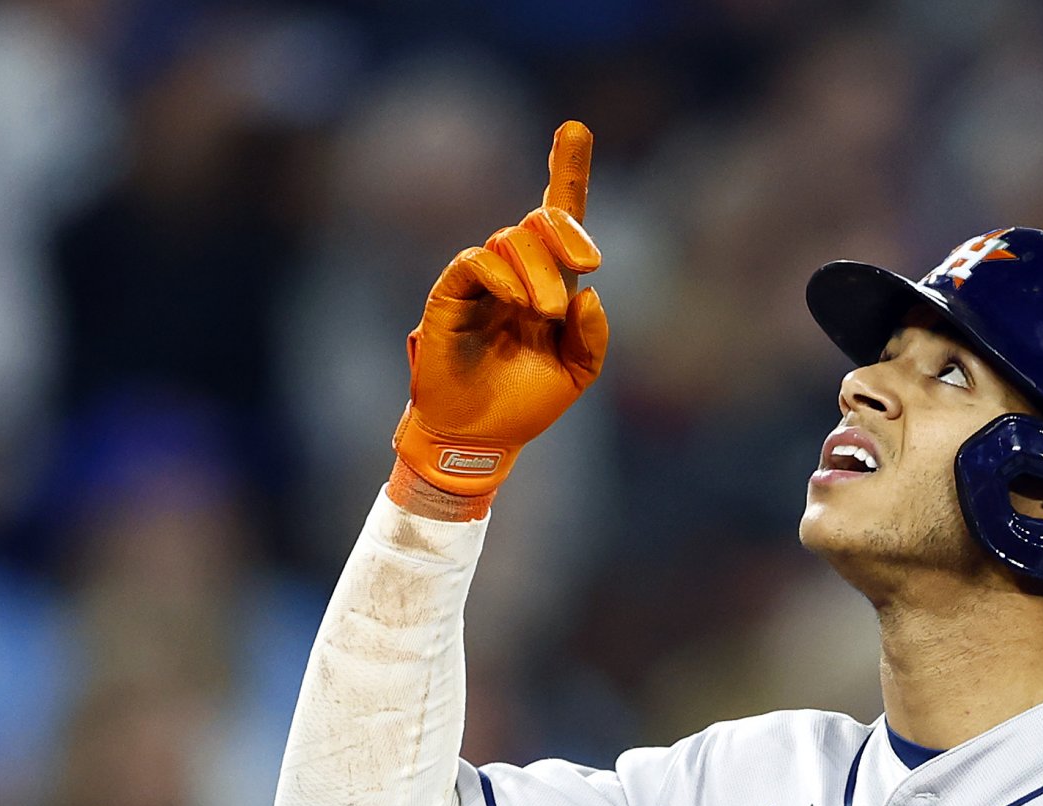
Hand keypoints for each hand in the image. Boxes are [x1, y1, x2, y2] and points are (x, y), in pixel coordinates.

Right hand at [391, 119, 605, 517]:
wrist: (480, 439)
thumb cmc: (524, 405)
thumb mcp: (576, 375)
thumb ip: (591, 337)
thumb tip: (589, 294)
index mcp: (548, 283)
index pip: (558, 218)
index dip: (566, 171)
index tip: (576, 128)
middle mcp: (515, 273)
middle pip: (541, 220)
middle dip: (568, 231)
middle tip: (586, 268)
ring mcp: (482, 280)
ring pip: (512, 239)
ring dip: (539, 270)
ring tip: (546, 313)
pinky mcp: (451, 293)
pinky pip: (475, 261)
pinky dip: (500, 273)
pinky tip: (515, 301)